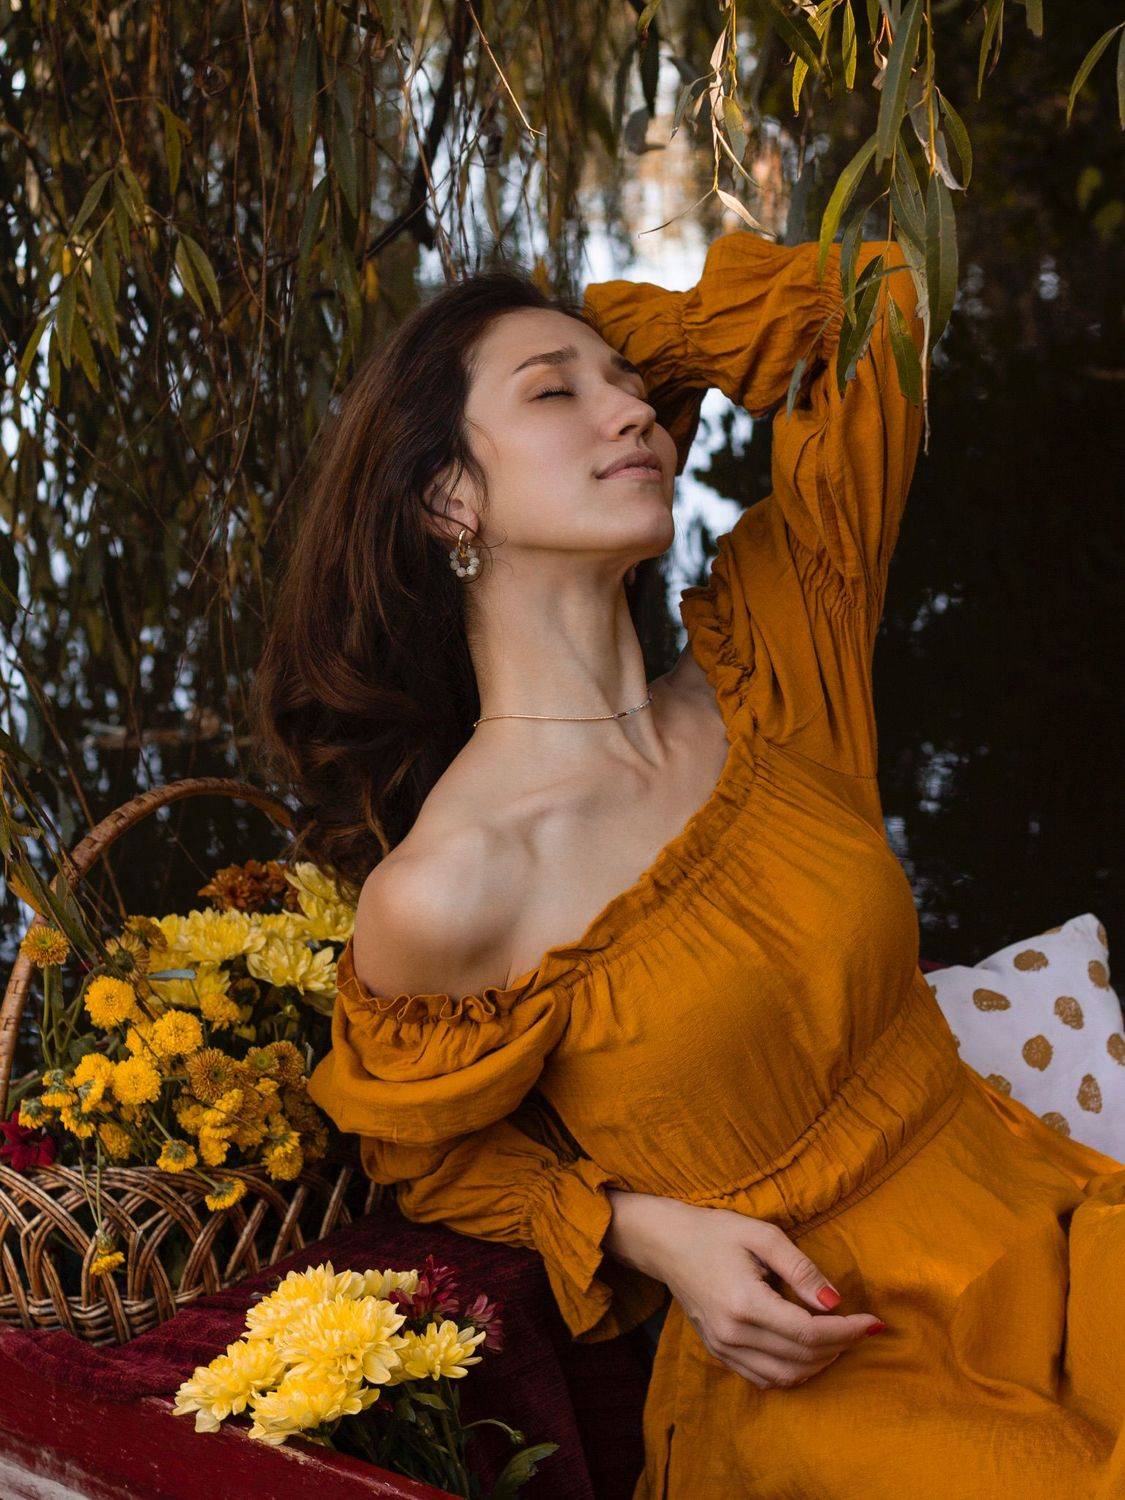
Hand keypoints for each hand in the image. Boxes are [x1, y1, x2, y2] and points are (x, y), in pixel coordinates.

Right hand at [608, 1193, 885, 1389]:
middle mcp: (733, 1334)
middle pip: (803, 1358)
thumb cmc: (715, 1232)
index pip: (809, 1333)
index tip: (874, 1322)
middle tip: (859, 1326)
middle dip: (840, 1346)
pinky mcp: (719, 1353)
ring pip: (786, 1376)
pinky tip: (807, 1349)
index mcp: (745, 1303)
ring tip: (837, 1337)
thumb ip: (800, 1269)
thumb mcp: (761, 1235)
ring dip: (820, 1363)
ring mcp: (724, 1348)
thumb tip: (835, 1301)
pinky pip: (765, 1378)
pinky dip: (795, 1371)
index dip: (848, 1332)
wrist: (667, 1244)